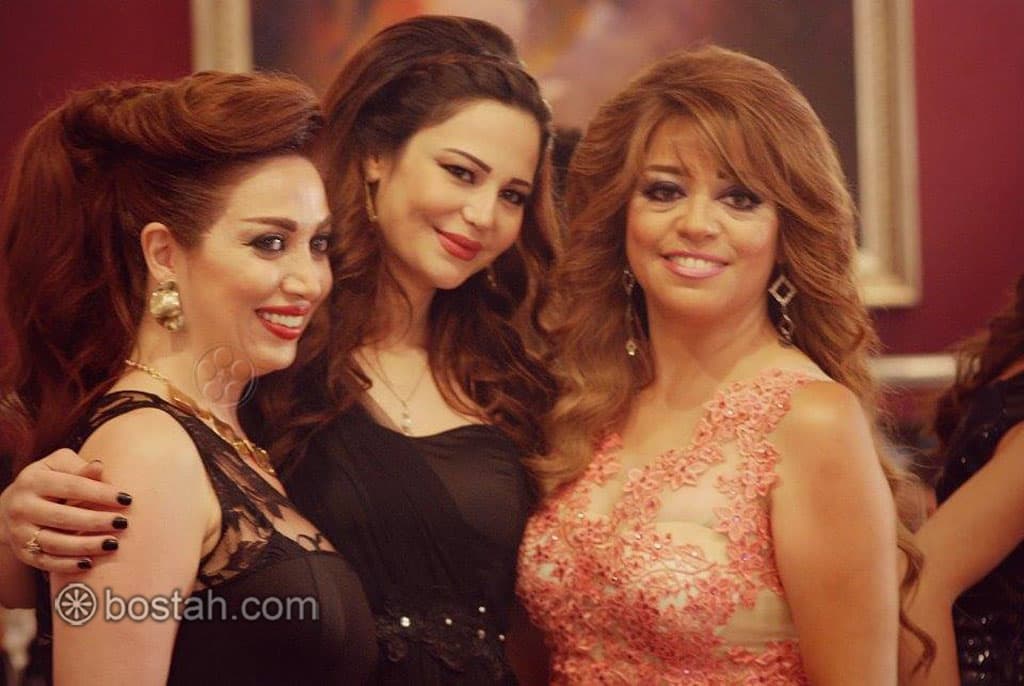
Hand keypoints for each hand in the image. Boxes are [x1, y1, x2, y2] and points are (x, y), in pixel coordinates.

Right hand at [0, 448, 131, 573]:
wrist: (13, 505)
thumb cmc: (50, 480)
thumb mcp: (60, 467)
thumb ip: (80, 469)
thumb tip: (99, 466)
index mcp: (33, 480)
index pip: (72, 486)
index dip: (100, 493)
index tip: (126, 499)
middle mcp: (21, 507)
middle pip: (63, 517)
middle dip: (96, 521)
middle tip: (123, 523)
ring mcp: (19, 532)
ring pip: (55, 543)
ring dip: (86, 545)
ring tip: (113, 544)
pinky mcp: (22, 552)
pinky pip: (46, 562)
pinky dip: (67, 565)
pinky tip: (90, 563)